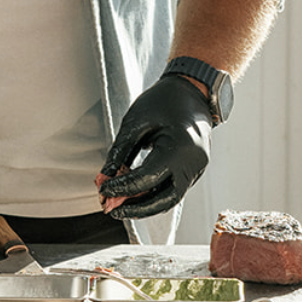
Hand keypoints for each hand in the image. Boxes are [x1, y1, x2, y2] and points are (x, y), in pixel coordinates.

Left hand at [95, 76, 213, 219]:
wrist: (193, 91)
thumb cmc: (163, 101)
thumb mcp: (135, 122)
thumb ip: (120, 152)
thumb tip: (105, 178)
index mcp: (180, 148)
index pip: (147, 179)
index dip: (123, 188)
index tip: (103, 190)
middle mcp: (193, 163)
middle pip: (163, 200)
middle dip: (136, 209)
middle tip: (112, 210)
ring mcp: (198, 169)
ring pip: (170, 199)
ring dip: (145, 205)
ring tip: (120, 205)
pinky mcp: (195, 170)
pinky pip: (174, 189)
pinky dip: (154, 194)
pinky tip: (135, 194)